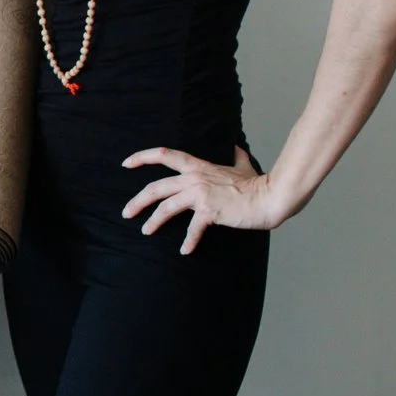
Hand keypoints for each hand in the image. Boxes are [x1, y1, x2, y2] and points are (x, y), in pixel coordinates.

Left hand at [121, 145, 286, 253]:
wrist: (269, 198)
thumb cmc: (256, 184)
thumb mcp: (242, 164)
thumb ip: (235, 154)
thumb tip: (236, 144)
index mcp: (197, 166)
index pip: (164, 155)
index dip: (142, 157)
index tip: (125, 164)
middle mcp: (194, 178)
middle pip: (156, 187)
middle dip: (137, 201)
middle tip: (126, 213)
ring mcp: (200, 194)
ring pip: (166, 207)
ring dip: (153, 221)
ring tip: (146, 231)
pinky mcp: (209, 210)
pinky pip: (193, 228)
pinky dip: (188, 241)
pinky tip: (185, 250)